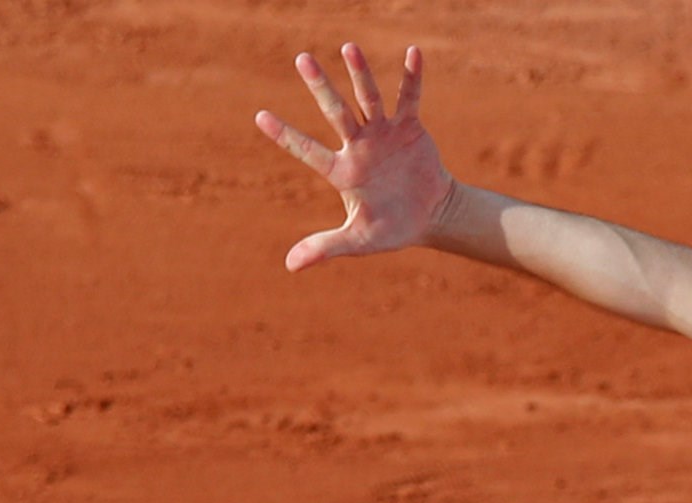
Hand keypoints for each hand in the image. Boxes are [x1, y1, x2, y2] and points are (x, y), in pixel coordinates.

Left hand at [254, 42, 452, 271]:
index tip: (260, 117)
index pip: (308, 151)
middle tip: (302, 59)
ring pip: (368, 98)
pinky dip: (412, 77)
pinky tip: (414, 53)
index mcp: (342, 171)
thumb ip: (326, 247)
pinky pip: (409, 98)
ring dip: (360, 74)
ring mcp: (383, 133)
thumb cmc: (391, 229)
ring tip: (348, 47)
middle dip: (320, 87)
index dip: (286, 136)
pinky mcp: (409, 127)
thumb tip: (290, 266)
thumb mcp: (359, 241)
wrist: (431, 216)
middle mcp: (358, 145)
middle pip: (336, 112)